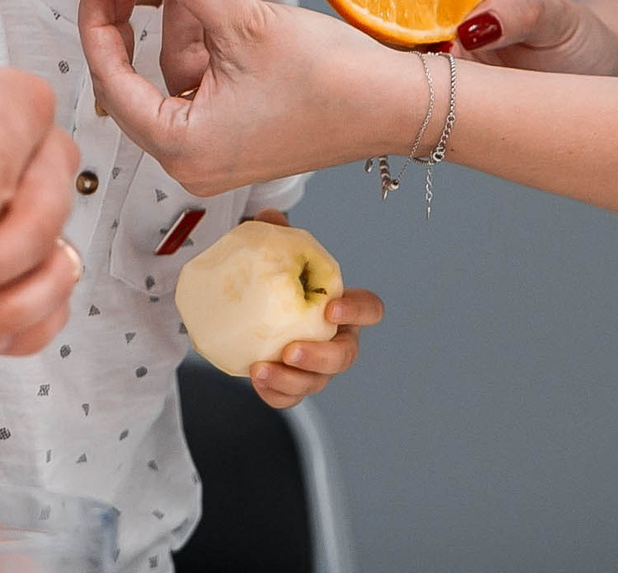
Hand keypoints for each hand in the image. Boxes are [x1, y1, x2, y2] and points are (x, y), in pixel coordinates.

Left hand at [81, 0, 417, 195]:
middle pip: (136, 82)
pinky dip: (204, 40)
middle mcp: (191, 161)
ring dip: (177, 22)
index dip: (97, 23)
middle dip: (134, 21)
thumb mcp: (245, 20)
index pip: (111, 82)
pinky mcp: (241, 133)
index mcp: (183, 148)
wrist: (399, 105)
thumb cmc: (331, 79)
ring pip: (172, 76)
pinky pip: (203, 82)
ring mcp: (217, 151)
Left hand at [246, 210, 381, 408]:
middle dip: (322, 357)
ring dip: (292, 380)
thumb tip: (271, 219)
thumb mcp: (275, 252)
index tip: (330, 308)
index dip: (357, 313)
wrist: (249, 305)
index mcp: (342, 306)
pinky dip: (276, 394)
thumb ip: (277, 234)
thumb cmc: (274, 277)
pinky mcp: (292, 383)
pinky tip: (256, 379)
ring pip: (318, 383)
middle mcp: (335, 339)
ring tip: (261, 370)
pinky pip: (290, 398)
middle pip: (346, 356)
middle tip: (292, 350)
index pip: (369, 309)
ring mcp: (316, 367)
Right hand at [379, 0, 617, 77]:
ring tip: (433, 83)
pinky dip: (401, 93)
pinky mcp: (431, 85)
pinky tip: (429, 104)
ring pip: (377, 43)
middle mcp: (435, 4)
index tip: (426, 7)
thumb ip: (517, 13)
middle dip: (382, 23)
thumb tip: (466, 29)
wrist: (590, 79)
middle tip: (424, 56)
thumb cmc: (574, 35)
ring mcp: (429, 45)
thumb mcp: (556, 17)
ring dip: (391, 63)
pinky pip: (397, 83)